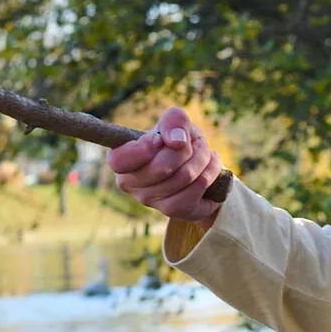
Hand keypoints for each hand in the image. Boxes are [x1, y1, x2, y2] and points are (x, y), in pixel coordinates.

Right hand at [107, 105, 224, 221]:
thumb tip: (177, 141)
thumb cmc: (178, 140)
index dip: (142, 149)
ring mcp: (151, 200)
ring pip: (184, 176)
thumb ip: (172, 120)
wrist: (196, 166)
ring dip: (202, 158)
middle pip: (162, 167)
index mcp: (122, 160)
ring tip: (205, 152)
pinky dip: (210, 172)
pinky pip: (197, 188)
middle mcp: (131, 184)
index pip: (119, 160)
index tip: (158, 140)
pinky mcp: (173, 211)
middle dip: (187, 148)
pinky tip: (212, 164)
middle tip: (194, 142)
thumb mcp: (175, 123)